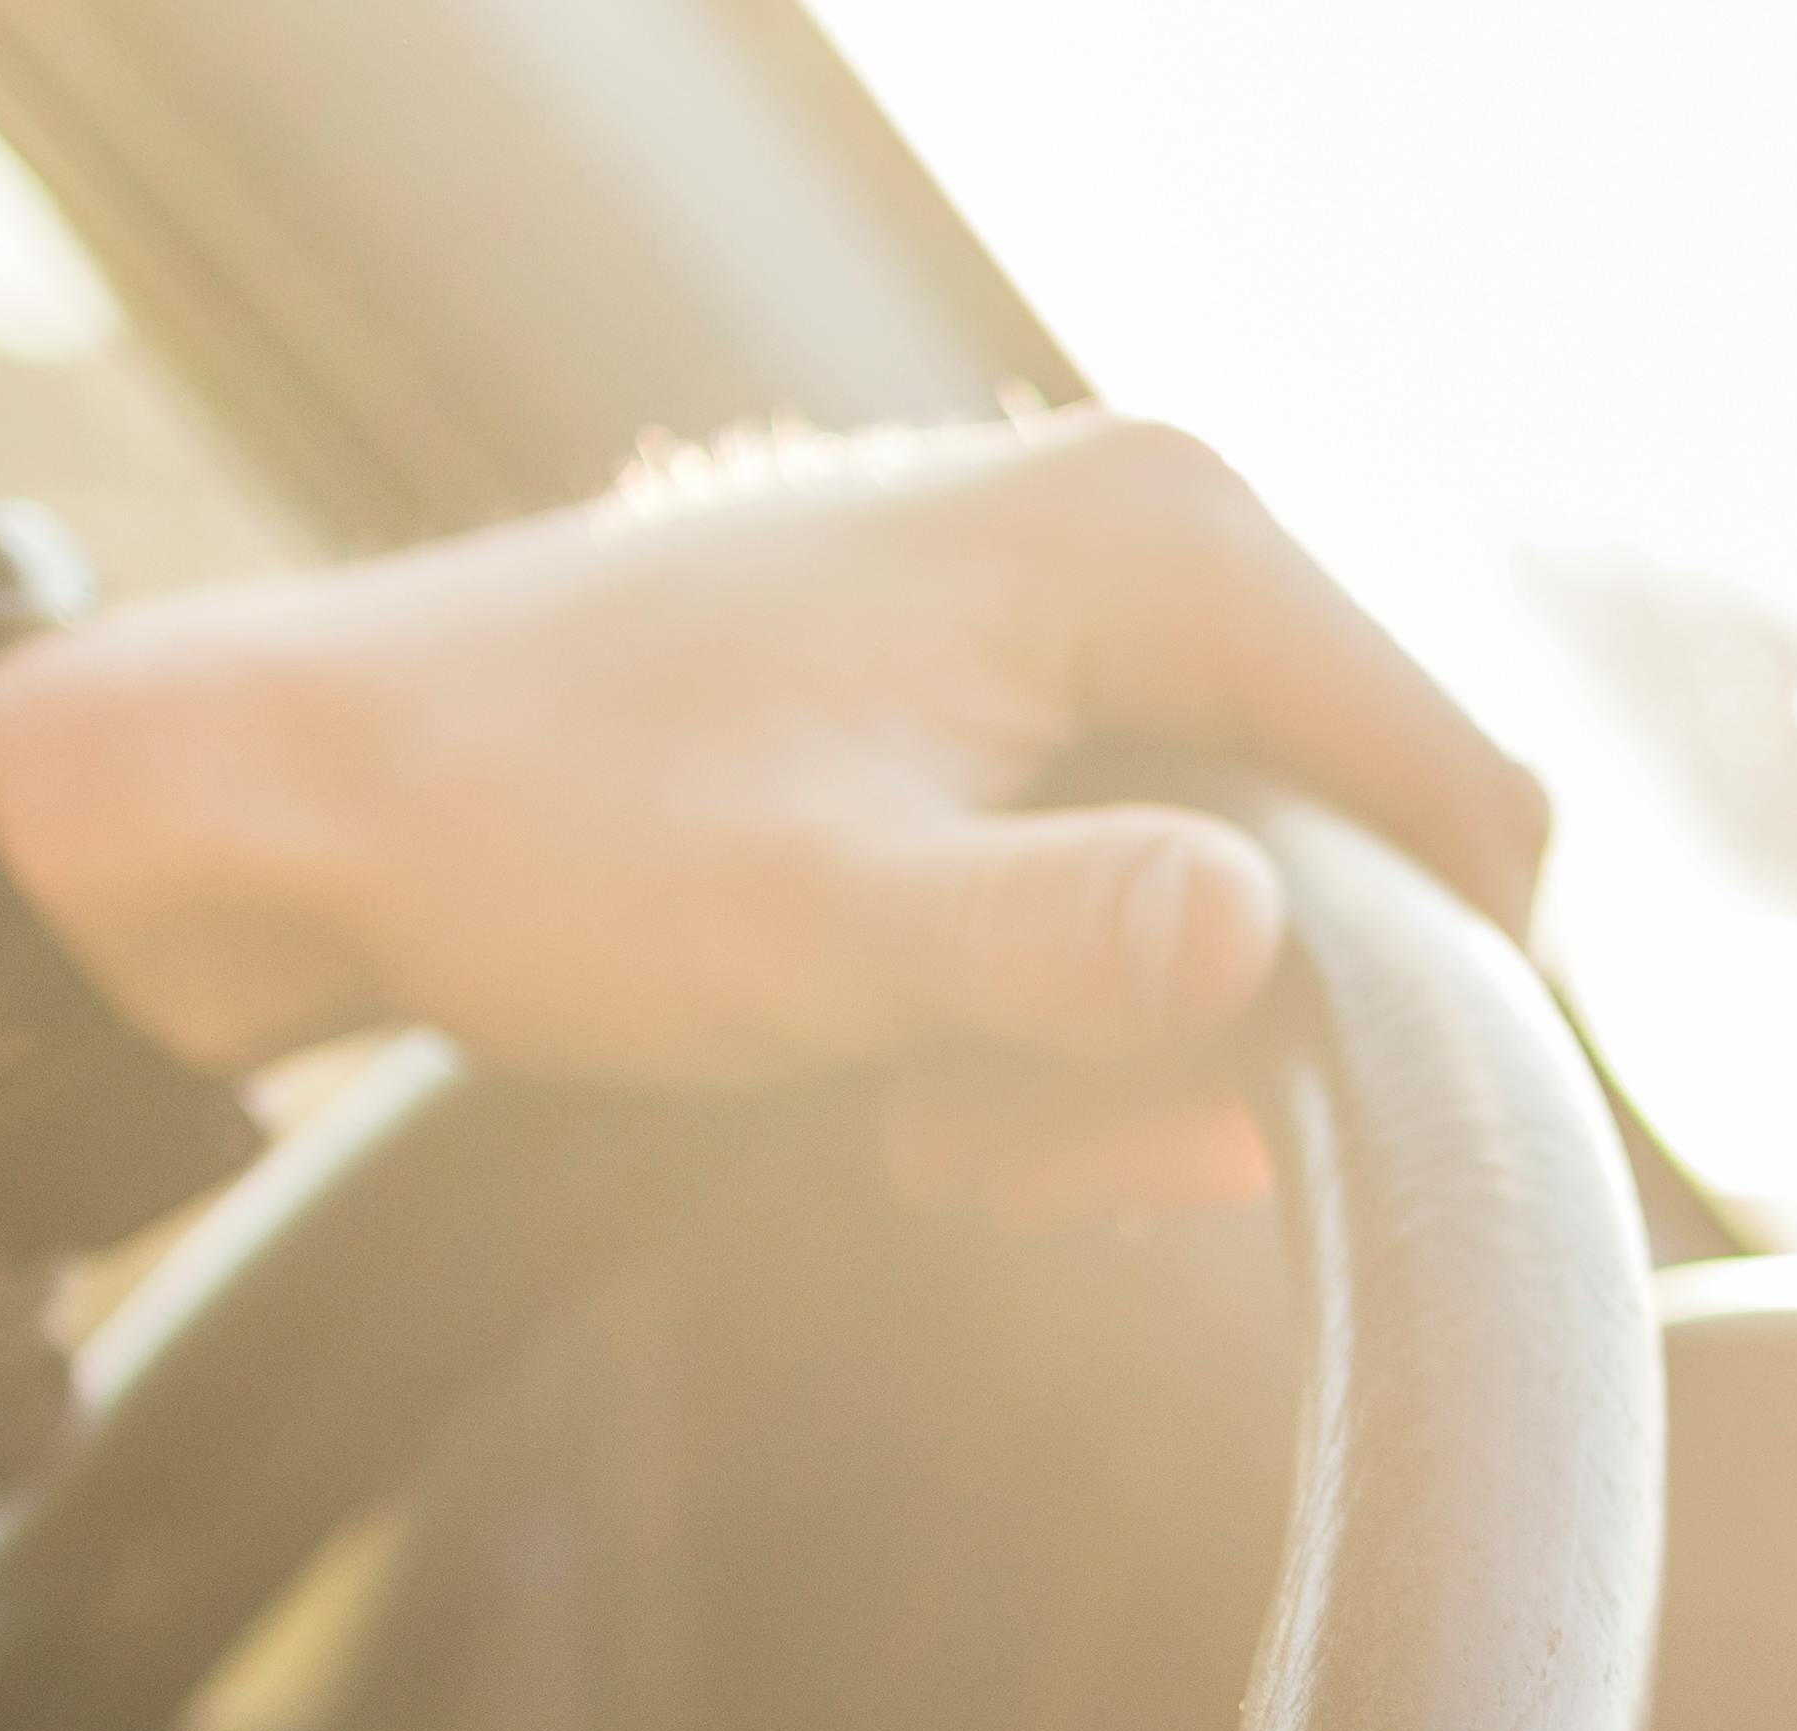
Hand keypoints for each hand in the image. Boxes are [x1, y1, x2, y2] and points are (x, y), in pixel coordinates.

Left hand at [0, 412, 1546, 1224]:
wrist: (318, 790)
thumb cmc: (550, 843)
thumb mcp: (822, 928)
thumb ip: (1061, 944)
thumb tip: (1270, 946)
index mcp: (1168, 542)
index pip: (1477, 811)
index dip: (1412, 1020)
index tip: (1200, 1133)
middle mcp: (1162, 531)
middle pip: (1371, 875)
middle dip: (1212, 1057)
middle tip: (996, 1131)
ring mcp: (1092, 601)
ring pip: (1258, 911)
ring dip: (1118, 1060)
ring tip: (921, 1091)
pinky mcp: (1026, 678)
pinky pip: (1150, 888)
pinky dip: (1055, 1009)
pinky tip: (904, 1042)